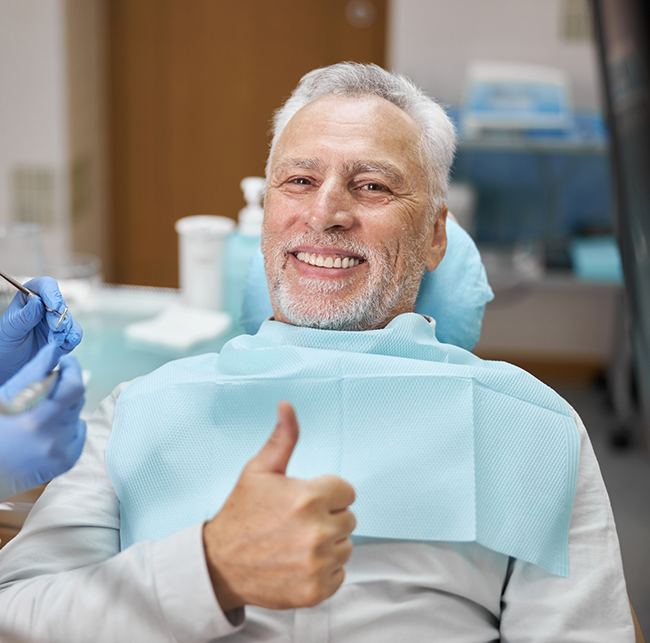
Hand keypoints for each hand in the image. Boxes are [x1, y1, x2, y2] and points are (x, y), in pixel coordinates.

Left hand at [0, 277, 82, 384]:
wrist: (9, 364)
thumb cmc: (5, 343)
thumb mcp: (10, 329)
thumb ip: (25, 316)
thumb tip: (38, 301)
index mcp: (29, 298)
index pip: (45, 286)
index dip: (52, 293)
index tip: (55, 306)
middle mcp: (46, 308)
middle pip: (60, 304)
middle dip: (59, 316)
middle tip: (55, 328)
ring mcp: (56, 322)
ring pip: (70, 319)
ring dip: (65, 330)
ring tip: (55, 341)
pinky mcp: (65, 337)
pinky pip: (75, 334)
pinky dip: (73, 338)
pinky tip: (66, 343)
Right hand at [0, 343, 85, 499]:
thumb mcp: (6, 395)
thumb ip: (34, 372)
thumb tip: (56, 349)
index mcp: (33, 415)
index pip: (73, 386)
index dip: (72, 370)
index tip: (67, 362)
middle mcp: (49, 434)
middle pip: (77, 397)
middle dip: (65, 388)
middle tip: (47, 391)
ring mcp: (59, 449)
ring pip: (77, 413)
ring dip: (65, 408)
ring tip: (40, 416)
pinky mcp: (67, 460)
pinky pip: (79, 431)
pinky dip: (69, 427)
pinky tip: (47, 431)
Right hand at [203, 401, 355, 611]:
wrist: (219, 564)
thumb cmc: (241, 513)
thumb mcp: (259, 470)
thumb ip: (283, 438)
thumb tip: (287, 405)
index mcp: (309, 497)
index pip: (347, 492)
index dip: (327, 494)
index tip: (305, 501)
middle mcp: (317, 531)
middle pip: (349, 519)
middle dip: (328, 517)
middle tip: (297, 523)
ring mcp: (317, 563)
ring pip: (346, 546)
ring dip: (328, 545)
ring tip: (296, 543)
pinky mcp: (316, 590)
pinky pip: (340, 573)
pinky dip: (324, 570)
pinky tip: (298, 563)